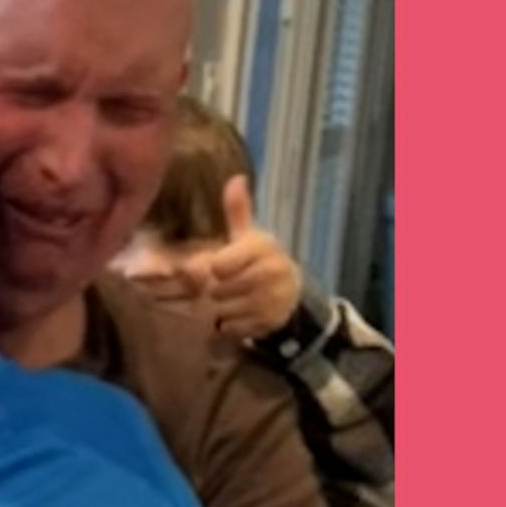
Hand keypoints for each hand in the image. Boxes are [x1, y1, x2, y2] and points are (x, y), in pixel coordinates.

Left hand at [180, 176, 301, 339]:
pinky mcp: (270, 322)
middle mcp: (270, 272)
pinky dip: (230, 325)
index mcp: (261, 248)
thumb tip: (236, 178)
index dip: (215, 267)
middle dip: (215, 290)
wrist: (290, 293)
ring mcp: (272, 299)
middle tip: (223, 285)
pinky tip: (239, 314)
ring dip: (220, 308)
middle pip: (219, 289)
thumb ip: (238, 211)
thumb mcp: (248, 235)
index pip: (221, 264)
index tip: (219, 267)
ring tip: (231, 299)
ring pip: (224, 310)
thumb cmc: (258, 260)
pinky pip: (233, 327)